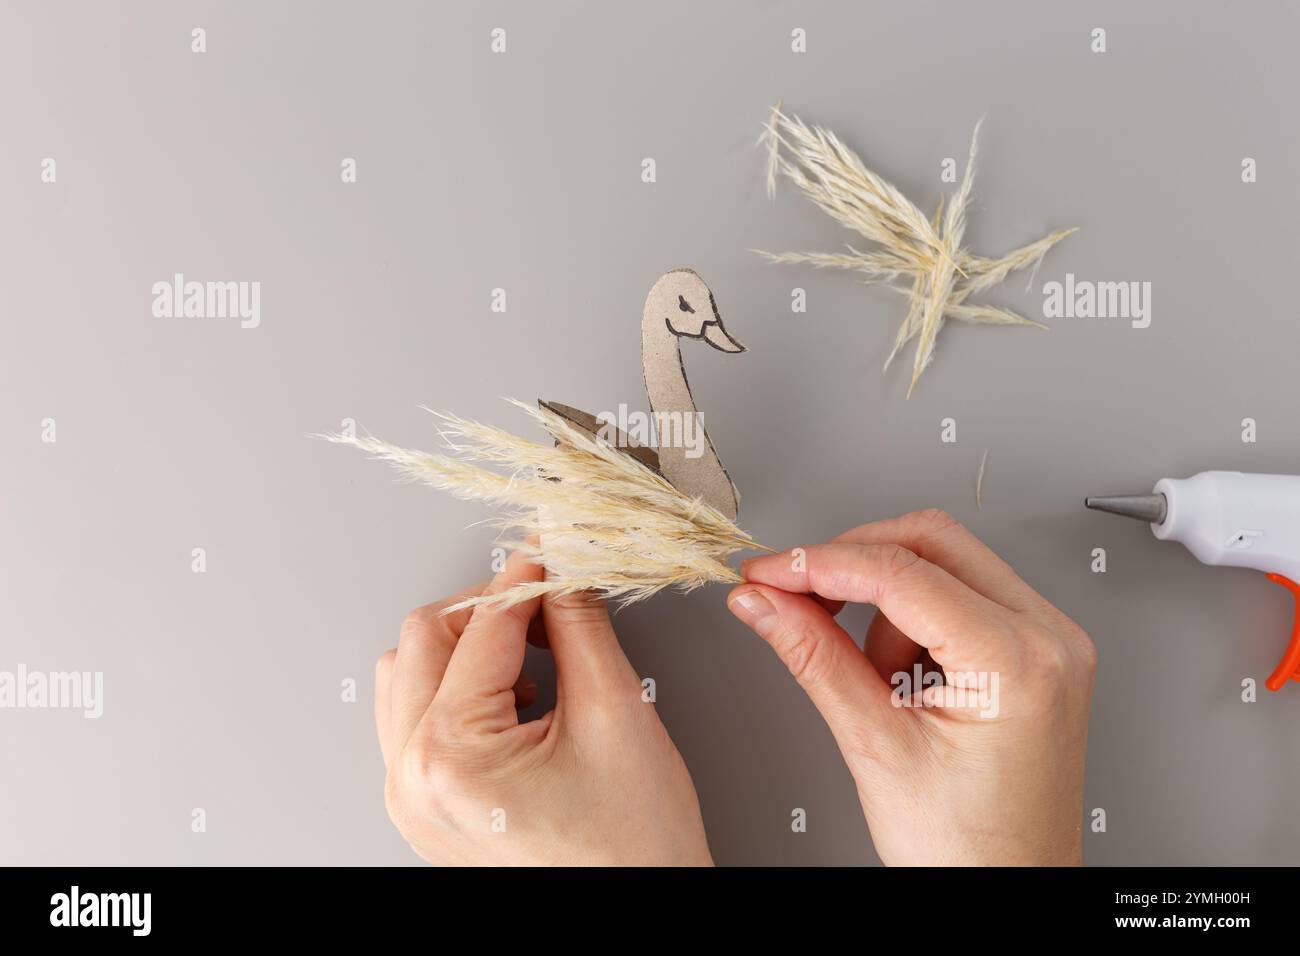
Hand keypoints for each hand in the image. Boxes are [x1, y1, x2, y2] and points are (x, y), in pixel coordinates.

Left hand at [375, 549, 711, 865]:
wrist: (637, 915)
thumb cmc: (632, 848)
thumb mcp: (616, 714)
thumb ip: (581, 624)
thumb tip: (562, 567)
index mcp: (451, 754)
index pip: (481, 626)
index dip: (527, 579)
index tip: (556, 553)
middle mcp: (411, 778)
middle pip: (423, 639)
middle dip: (490, 609)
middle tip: (551, 602)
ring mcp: (410, 797)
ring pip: (408, 675)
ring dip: (466, 649)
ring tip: (536, 660)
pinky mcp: (424, 806)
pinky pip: (414, 720)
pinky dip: (458, 691)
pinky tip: (517, 700)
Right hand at [727, 509, 1095, 865]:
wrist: (1009, 893)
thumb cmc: (966, 848)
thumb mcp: (875, 747)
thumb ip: (814, 658)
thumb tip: (765, 602)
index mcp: (1018, 662)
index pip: (902, 574)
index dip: (821, 564)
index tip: (769, 573)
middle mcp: (1047, 637)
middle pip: (931, 541)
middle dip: (854, 563)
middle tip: (796, 594)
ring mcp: (1047, 639)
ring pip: (943, 563)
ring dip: (886, 605)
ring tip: (879, 686)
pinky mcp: (1033, 648)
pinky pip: (961, 595)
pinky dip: (913, 622)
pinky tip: (904, 683)